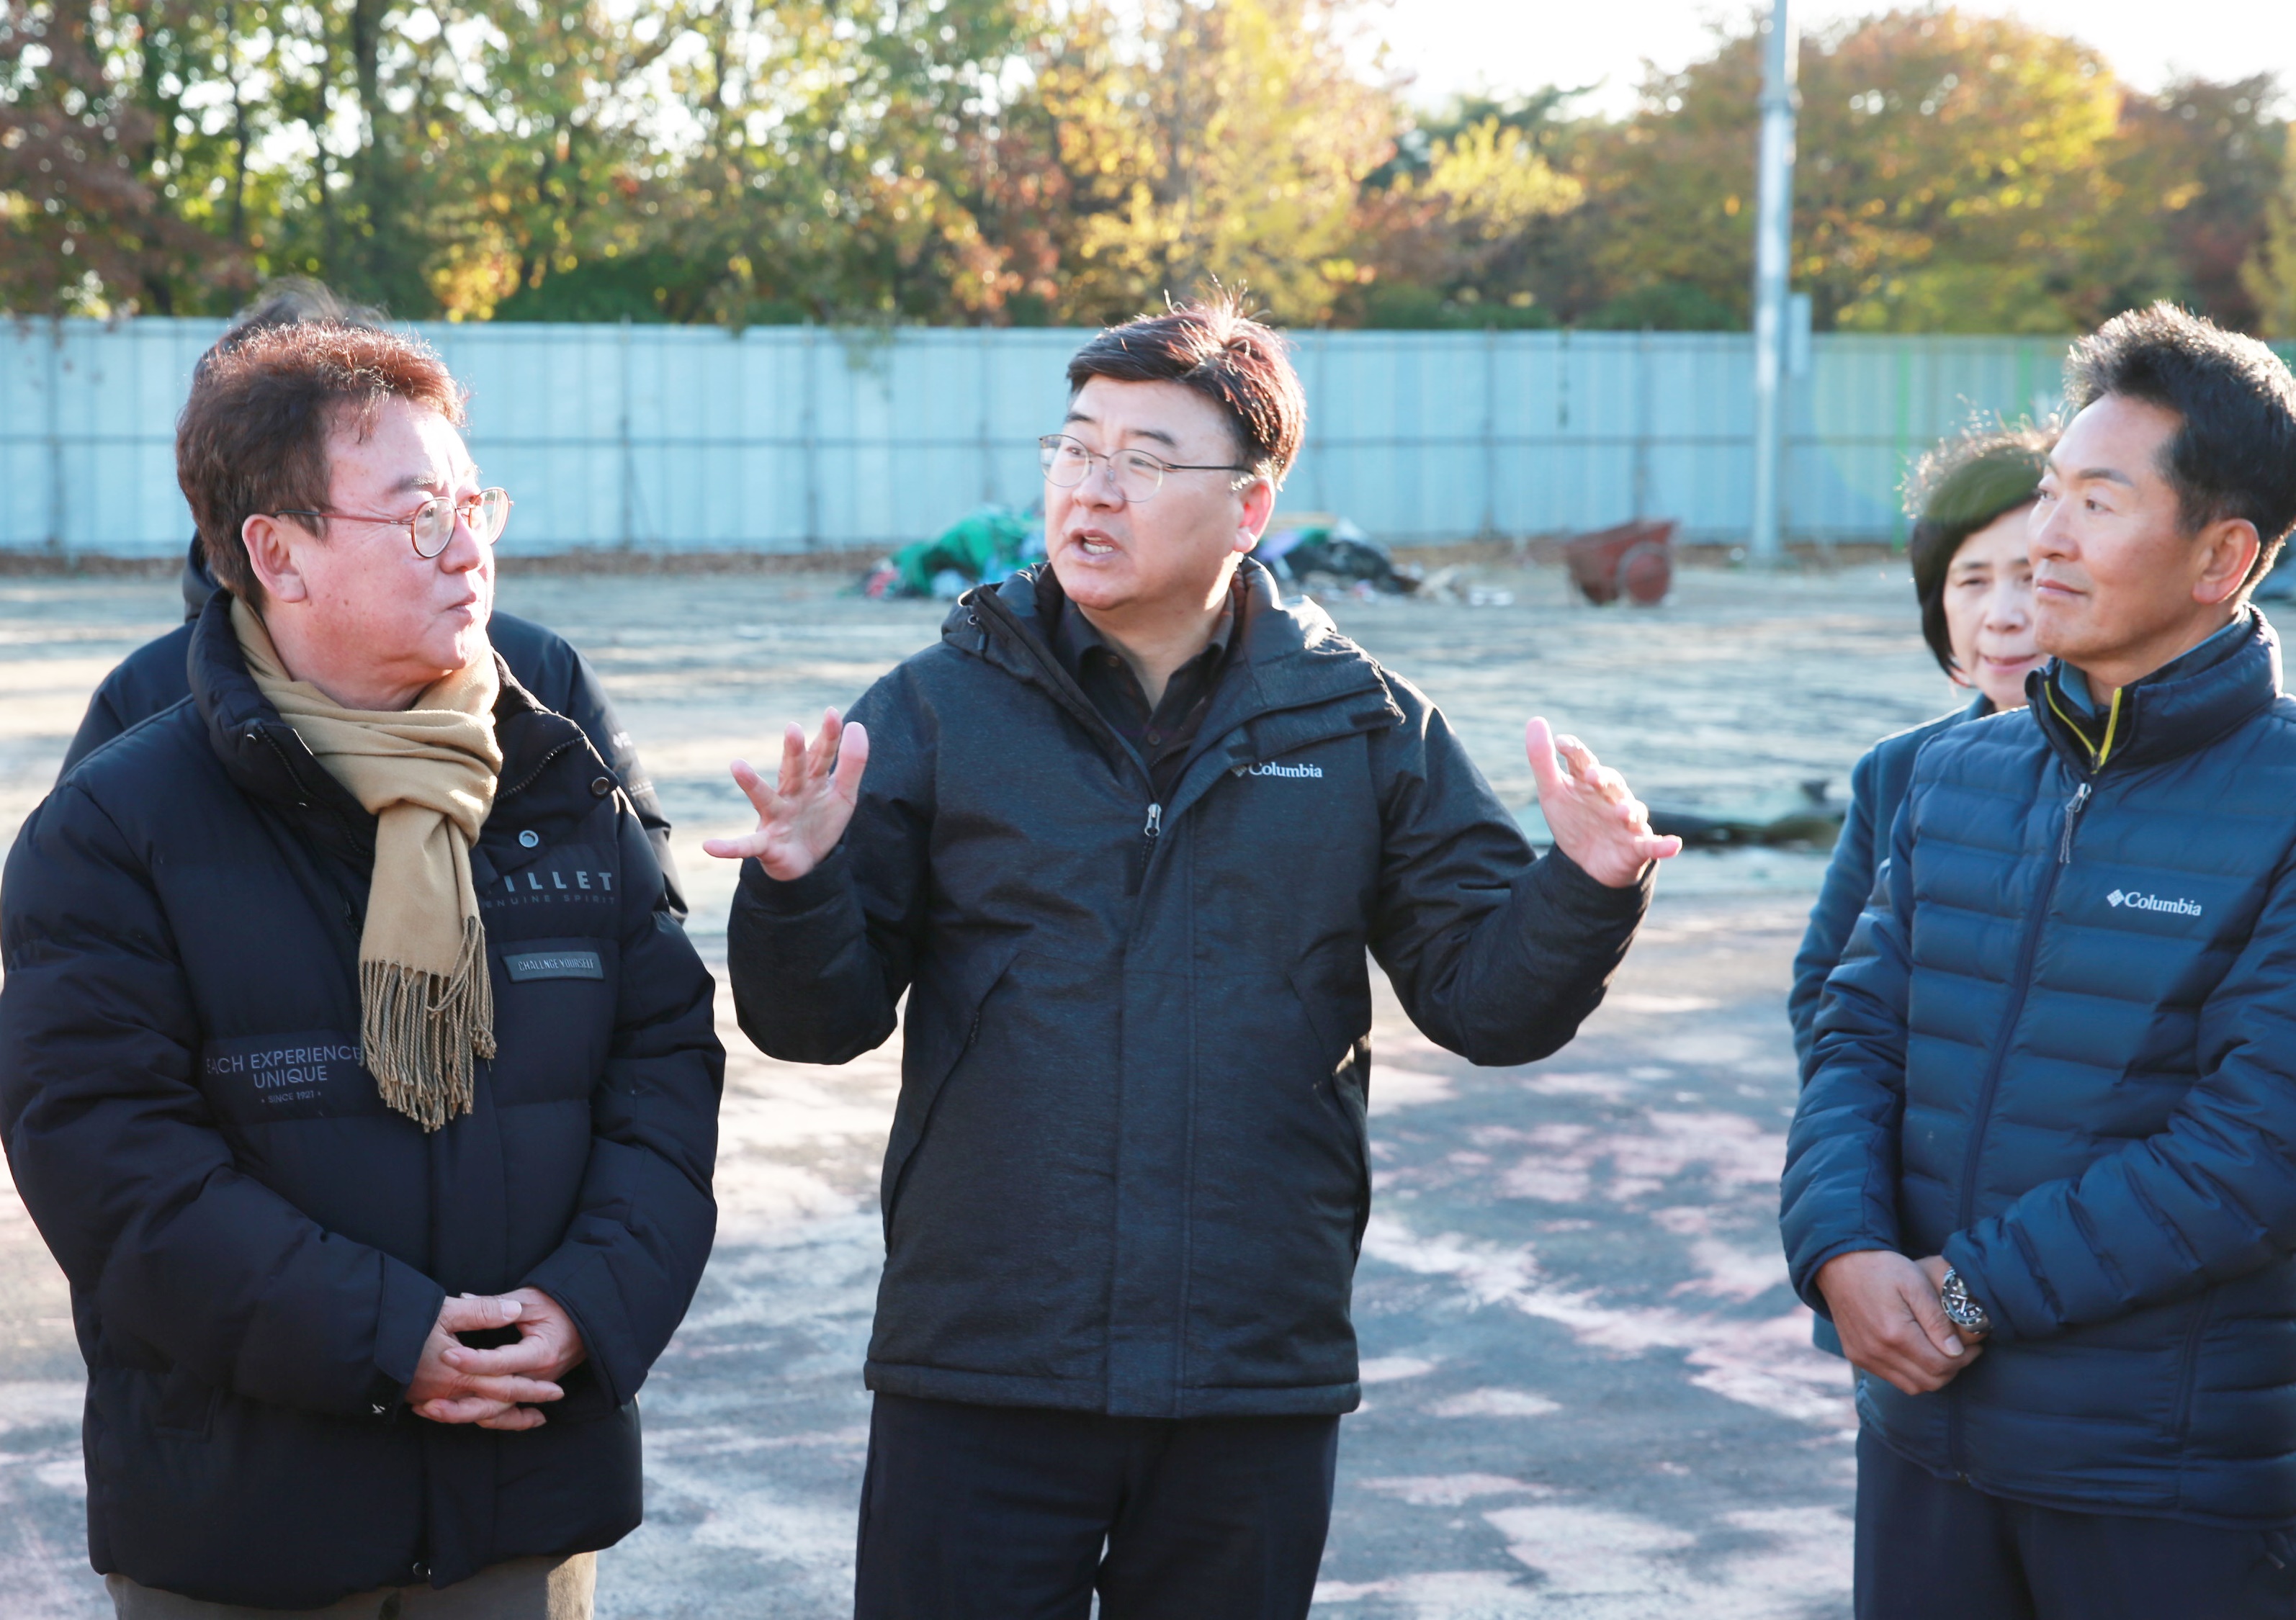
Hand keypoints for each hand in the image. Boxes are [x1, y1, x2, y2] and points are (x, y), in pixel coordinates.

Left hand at [434, 1287, 587, 1428]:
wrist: (590, 1319)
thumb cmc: (560, 1304)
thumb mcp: (531, 1298)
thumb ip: (497, 1302)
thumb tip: (464, 1297)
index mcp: (541, 1352)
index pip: (502, 1362)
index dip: (473, 1361)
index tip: (446, 1355)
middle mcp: (539, 1377)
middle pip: (497, 1398)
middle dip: (460, 1403)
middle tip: (427, 1402)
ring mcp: (536, 1388)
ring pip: (498, 1412)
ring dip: (463, 1414)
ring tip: (431, 1410)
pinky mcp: (531, 1392)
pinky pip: (505, 1413)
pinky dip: (481, 1417)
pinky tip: (453, 1416)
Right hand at [702, 708, 869, 880]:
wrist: (808, 862)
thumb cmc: (821, 821)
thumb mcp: (843, 793)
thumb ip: (852, 762)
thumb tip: (856, 725)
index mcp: (810, 782)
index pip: (820, 755)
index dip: (828, 737)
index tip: (833, 713)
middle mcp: (790, 795)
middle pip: (793, 771)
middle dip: (793, 752)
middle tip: (793, 728)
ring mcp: (775, 818)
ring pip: (764, 799)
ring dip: (751, 784)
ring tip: (737, 765)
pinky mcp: (766, 844)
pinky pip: (746, 845)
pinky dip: (729, 847)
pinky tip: (710, 846)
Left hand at [1525, 718, 1681, 887]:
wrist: (1584, 863)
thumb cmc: (1572, 819)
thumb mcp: (1552, 792)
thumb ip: (1542, 759)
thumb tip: (1535, 720)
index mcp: (1589, 781)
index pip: (1583, 761)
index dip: (1574, 752)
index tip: (1561, 743)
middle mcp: (1612, 797)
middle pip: (1611, 783)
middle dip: (1603, 778)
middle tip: (1591, 775)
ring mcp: (1627, 821)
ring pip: (1633, 811)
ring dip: (1629, 810)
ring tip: (1622, 811)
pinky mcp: (1637, 847)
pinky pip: (1653, 844)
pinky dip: (1664, 844)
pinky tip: (1675, 844)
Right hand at [1817, 1250, 1981, 1395]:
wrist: (1839, 1264)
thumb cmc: (1882, 1268)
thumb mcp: (1915, 1284)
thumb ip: (1936, 1320)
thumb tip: (1956, 1351)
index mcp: (1895, 1333)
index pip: (1940, 1366)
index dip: (1964, 1360)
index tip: (1974, 1347)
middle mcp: (1877, 1351)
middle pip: (1929, 1382)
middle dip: (1952, 1370)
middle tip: (1962, 1352)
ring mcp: (1865, 1356)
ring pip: (1911, 1386)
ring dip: (1931, 1376)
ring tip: (1941, 1354)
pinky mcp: (1857, 1355)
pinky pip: (1892, 1378)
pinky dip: (1911, 1373)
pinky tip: (1917, 1353)